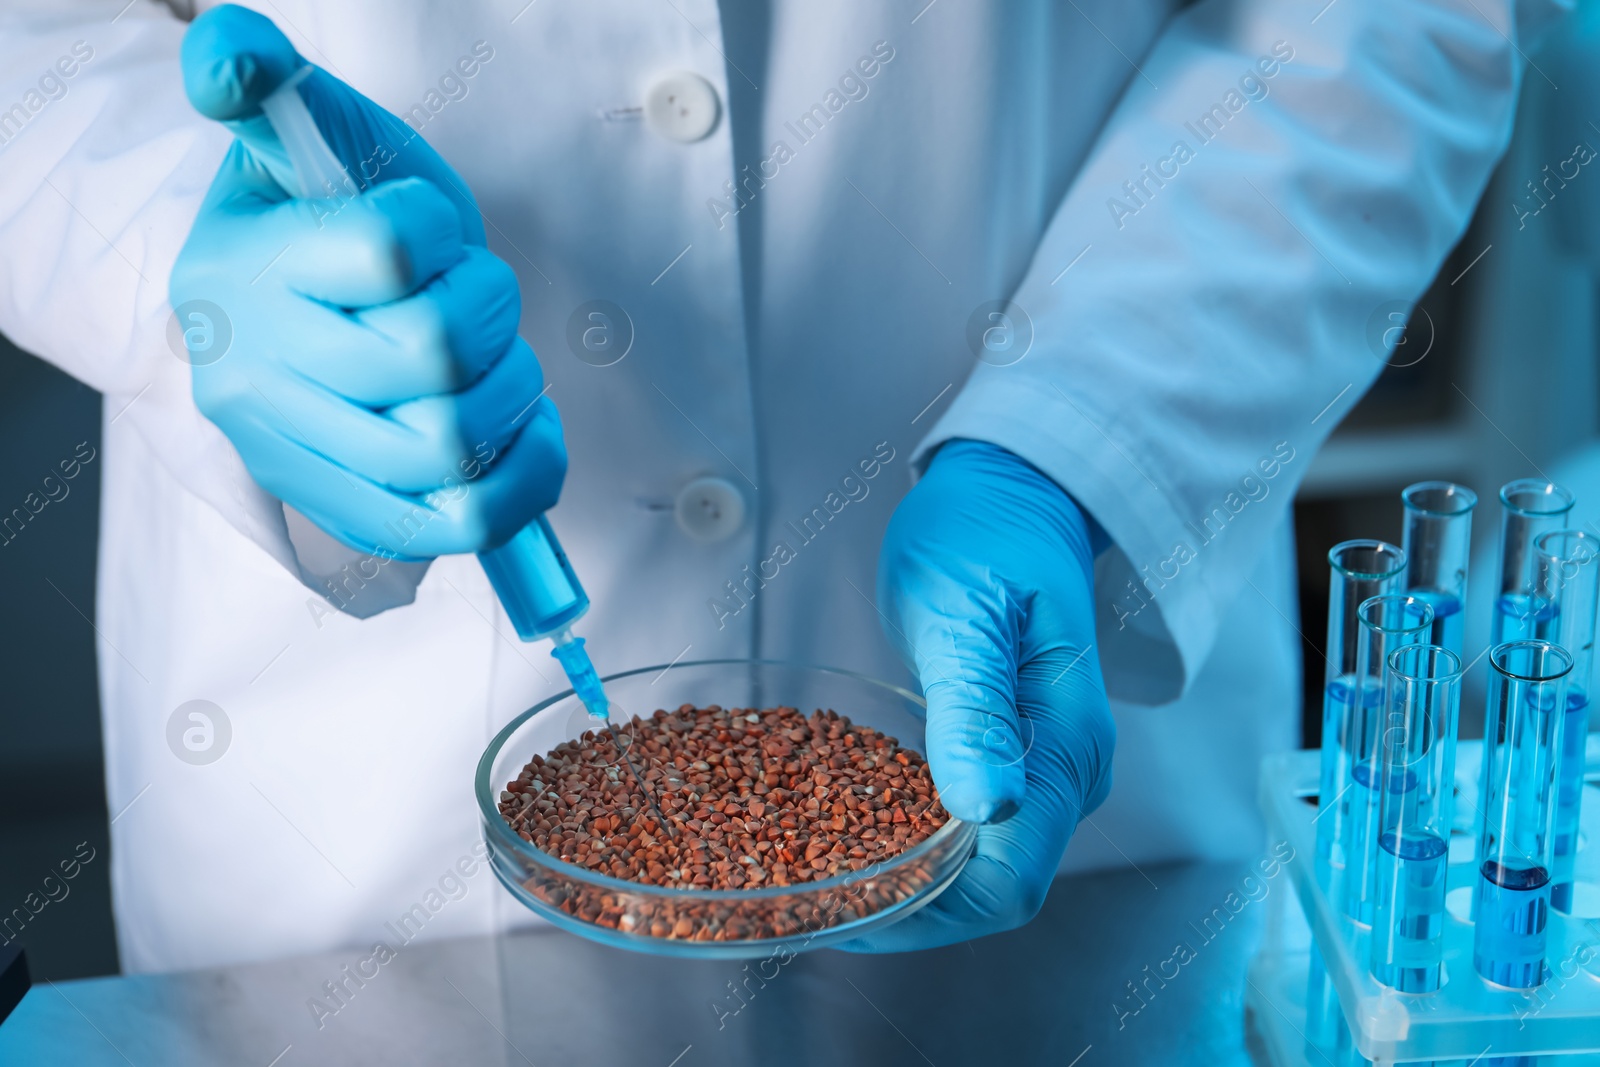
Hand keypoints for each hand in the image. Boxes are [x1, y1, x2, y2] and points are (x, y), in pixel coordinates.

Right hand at [170, 5, 563, 559]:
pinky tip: (526, 431)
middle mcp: (254, 372)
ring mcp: (295, 453)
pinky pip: (460, 523)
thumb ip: (267, 82)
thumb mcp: (308, 137)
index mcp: (245, 267)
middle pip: (433, 352)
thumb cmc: (325, 218)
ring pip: (450, 442)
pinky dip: (524, 475)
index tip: (427, 230)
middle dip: (491, 311)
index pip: (393, 249)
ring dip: (512, 393)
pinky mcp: (348, 512)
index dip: (441, 230)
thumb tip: (227, 51)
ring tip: (499, 364)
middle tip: (478, 299)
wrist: (289, 313)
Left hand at [840, 439, 1114, 950]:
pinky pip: (962, 825)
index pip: (1010, 881)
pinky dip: (905, 841)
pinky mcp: (1010, 754)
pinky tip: (843, 832)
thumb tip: (986, 810)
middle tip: (813, 901)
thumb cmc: (986, 537)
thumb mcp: (967, 615)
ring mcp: (1040, 767)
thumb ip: (975, 713)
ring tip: (817, 876)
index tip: (846, 916)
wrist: (1010, 492)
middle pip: (995, 888)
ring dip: (903, 881)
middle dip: (909, 911)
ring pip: (977, 865)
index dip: (930, 916)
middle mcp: (1064, 775)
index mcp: (1065, 749)